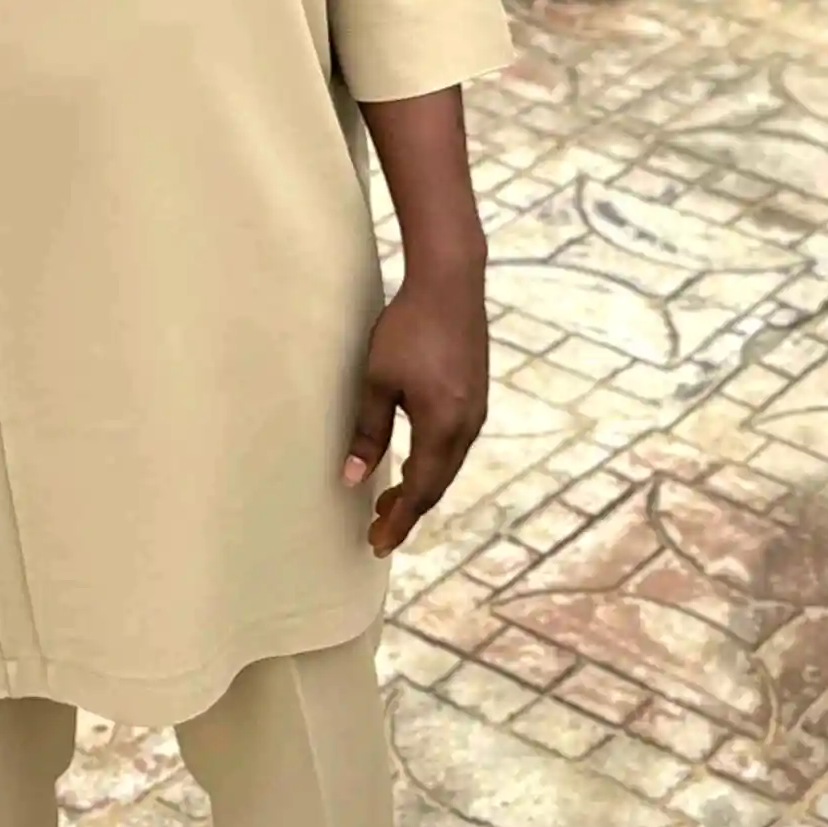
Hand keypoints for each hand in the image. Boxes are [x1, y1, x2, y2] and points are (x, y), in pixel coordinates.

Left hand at [341, 269, 488, 556]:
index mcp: (442, 427)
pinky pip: (454, 443)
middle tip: (379, 529)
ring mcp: (476, 409)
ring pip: (447, 464)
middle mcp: (467, 425)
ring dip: (421, 485)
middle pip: (437, 483)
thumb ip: (367, 431)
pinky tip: (416, 458)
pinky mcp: (476, 394)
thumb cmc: (408, 327)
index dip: (398, 521)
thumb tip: (352, 478)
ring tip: (392, 500)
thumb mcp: (377, 379)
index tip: (378, 544)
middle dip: (409, 510)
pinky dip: (433, 461)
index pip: (419, 491)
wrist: (450, 282)